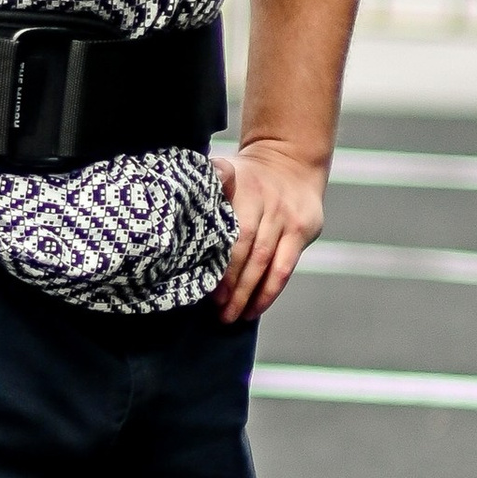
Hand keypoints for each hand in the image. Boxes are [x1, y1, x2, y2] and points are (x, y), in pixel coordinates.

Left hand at [212, 137, 327, 323]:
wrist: (290, 161)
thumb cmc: (246, 178)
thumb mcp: (225, 171)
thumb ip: (206, 190)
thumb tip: (173, 213)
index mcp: (240, 186)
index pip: (229, 230)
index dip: (219, 260)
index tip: (203, 284)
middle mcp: (265, 200)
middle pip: (247, 250)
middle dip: (230, 284)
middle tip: (216, 310)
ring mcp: (286, 216)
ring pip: (265, 262)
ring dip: (248, 294)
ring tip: (231, 316)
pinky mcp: (302, 230)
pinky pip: (285, 267)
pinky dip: (269, 292)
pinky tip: (255, 309)